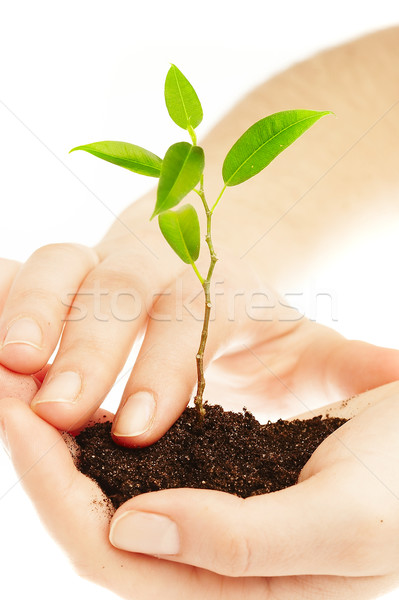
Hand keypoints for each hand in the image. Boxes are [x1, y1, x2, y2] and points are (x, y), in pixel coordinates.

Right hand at [0, 219, 397, 446]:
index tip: (143, 428)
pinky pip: (22, 280)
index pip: (190, 311)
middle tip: (59, 408)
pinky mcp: (62, 279)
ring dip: (28, 312)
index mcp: (216, 287)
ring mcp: (100, 264)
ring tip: (10, 371)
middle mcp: (155, 267)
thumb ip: (343, 369)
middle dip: (88, 344)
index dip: (164, 364)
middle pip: (119, 284)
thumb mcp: (308, 351)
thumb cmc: (255, 328)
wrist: (205, 280)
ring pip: (59, 267)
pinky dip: (6, 304)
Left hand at [1, 383, 398, 598]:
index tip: (14, 416)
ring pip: (112, 485)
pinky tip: (81, 387)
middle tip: (3, 385)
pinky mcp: (217, 473)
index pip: (114, 553)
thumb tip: (132, 529)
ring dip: (63, 433)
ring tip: (23, 378)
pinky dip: (102, 423)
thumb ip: (246, 544)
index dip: (55, 488)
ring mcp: (210, 513)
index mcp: (233, 590)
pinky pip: (141, 455)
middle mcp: (210, 561)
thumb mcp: (345, 522)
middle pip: (96, 518)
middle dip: (41, 456)